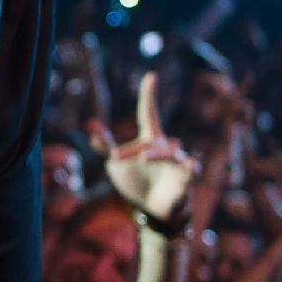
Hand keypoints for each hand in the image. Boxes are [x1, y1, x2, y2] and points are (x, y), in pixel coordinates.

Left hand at [89, 73, 195, 223]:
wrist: (153, 206)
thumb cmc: (136, 179)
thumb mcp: (115, 162)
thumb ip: (104, 144)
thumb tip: (90, 124)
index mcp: (148, 139)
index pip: (148, 113)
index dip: (149, 95)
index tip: (152, 76)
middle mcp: (164, 146)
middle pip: (153, 139)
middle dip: (135, 149)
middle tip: (115, 157)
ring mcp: (176, 161)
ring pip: (171, 152)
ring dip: (159, 154)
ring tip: (146, 158)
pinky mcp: (185, 177)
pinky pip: (191, 170)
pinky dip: (191, 167)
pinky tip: (191, 164)